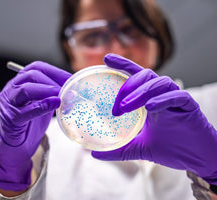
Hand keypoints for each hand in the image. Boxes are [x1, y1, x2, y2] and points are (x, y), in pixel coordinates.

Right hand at [0, 61, 70, 190]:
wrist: (15, 146)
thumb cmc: (29, 124)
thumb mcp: (43, 104)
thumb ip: (53, 95)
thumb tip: (74, 90)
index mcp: (19, 82)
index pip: (36, 68)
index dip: (55, 71)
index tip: (71, 78)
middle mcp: (11, 90)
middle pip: (31, 76)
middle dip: (52, 80)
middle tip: (68, 88)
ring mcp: (8, 104)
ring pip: (25, 90)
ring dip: (47, 90)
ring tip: (61, 95)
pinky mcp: (10, 119)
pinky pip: (25, 111)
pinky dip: (41, 106)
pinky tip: (54, 104)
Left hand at [92, 54, 216, 183]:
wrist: (197, 159)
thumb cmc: (171, 148)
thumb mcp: (139, 149)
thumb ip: (119, 149)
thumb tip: (95, 154)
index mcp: (150, 100)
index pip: (136, 76)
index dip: (123, 65)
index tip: (106, 58)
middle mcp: (162, 96)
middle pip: (146, 76)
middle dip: (128, 85)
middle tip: (116, 105)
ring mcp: (176, 100)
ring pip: (160, 83)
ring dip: (141, 92)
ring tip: (126, 107)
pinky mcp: (189, 107)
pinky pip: (177, 96)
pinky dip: (162, 99)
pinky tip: (150, 107)